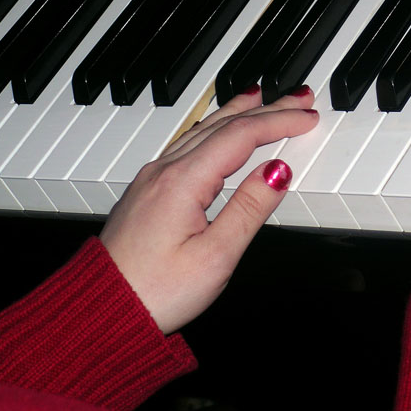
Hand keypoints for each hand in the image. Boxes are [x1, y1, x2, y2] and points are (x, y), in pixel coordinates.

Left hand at [99, 85, 318, 333]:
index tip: (308, 116)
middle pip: (222, 125)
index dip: (278, 122)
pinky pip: (188, 143)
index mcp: (183, 182)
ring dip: (239, 112)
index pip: (241, 136)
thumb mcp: (215, 256)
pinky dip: (215, 128)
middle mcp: (165, 171)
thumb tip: (278, 171)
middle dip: (265, 108)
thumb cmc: (155, 292)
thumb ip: (249, 208)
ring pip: (203, 130)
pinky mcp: (149, 192)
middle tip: (299, 98)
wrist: (102, 312)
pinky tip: (219, 130)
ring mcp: (153, 179)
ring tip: (263, 98)